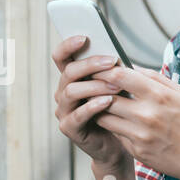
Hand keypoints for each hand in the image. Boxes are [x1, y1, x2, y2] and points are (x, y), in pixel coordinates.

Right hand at [51, 36, 127, 166]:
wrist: (117, 143)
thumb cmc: (118, 111)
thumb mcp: (115, 86)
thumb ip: (110, 71)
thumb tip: (117, 53)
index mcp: (72, 78)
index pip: (61, 57)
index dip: (68, 45)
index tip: (85, 37)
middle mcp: (63, 92)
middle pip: (69, 71)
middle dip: (90, 64)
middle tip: (112, 61)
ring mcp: (63, 110)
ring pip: (71, 91)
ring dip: (95, 85)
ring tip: (116, 85)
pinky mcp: (68, 127)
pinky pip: (77, 114)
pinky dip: (93, 106)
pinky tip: (108, 102)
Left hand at [90, 63, 179, 179]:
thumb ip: (156, 78)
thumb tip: (133, 67)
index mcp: (159, 96)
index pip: (120, 76)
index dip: (103, 71)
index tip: (97, 69)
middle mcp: (147, 115)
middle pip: (106, 97)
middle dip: (96, 90)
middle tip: (91, 86)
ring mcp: (140, 135)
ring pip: (105, 117)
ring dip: (100, 109)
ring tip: (100, 103)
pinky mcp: (137, 151)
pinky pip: (116, 134)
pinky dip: (114, 126)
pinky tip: (116, 121)